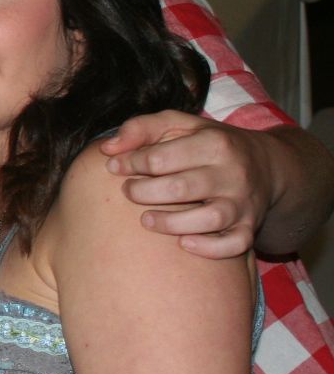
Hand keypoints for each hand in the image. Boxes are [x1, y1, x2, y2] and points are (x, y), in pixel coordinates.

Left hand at [100, 111, 266, 258]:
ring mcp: (243, 203)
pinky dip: (209, 248)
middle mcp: (232, 173)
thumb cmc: (209, 143)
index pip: (161, 157)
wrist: (267, 165)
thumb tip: (107, 149)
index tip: (115, 167)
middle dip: (144, 192)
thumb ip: (141, 128)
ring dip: (170, 223)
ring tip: (145, 219)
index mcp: (214, 143)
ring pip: (208, 219)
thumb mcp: (179, 124)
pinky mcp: (249, 227)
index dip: (130, 163)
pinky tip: (183, 243)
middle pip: (180, 189)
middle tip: (128, 191)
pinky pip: (234, 245)